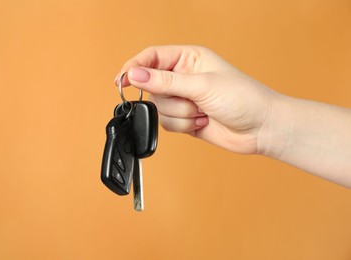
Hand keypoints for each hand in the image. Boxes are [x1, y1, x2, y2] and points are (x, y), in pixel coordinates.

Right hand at [117, 45, 276, 153]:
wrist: (261, 128)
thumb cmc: (243, 98)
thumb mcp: (202, 85)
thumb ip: (165, 82)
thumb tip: (135, 75)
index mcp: (189, 58)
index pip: (152, 57)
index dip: (134, 67)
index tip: (121, 80)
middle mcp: (184, 77)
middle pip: (153, 87)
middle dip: (172, 98)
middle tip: (193, 100)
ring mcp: (184, 99)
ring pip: (160, 108)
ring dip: (181, 114)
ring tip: (203, 112)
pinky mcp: (185, 119)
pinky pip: (167, 123)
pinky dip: (184, 125)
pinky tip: (203, 122)